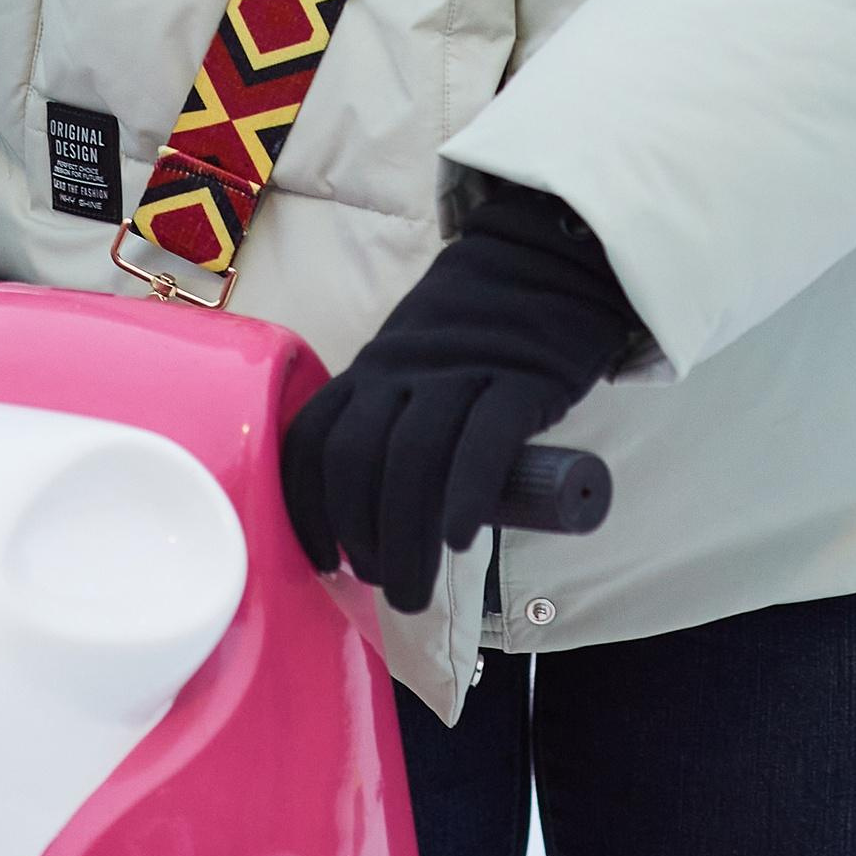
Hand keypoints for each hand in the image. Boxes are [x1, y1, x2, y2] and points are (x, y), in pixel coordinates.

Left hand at [280, 185, 638, 615]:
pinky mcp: (519, 378)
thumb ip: (393, 423)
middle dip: (362, 534)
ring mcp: (460, 371)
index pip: (316, 439)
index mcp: (371, 370)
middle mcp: (403, 369)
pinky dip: (465, 493)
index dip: (308, 506)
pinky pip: (484, 440)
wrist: (547, 265)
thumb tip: (379, 527)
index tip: (323, 560)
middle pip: (361, 456)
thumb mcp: (415, 369)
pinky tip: (459, 539)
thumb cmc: (476, 341)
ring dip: (407, 535)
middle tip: (385, 588)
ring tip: (415, 590)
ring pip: (415, 455)